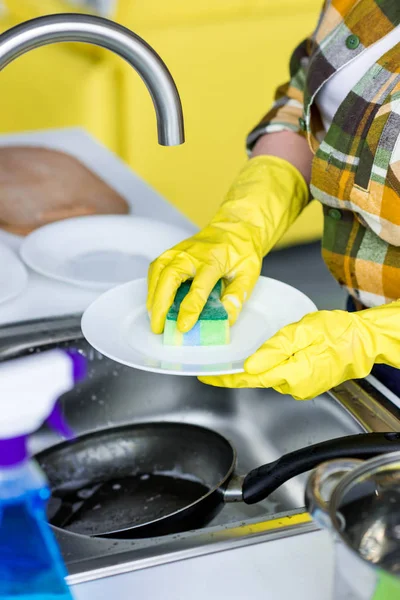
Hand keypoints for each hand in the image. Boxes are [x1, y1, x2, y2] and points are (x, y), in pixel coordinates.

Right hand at [147, 224, 262, 333]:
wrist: (235, 226)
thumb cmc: (242, 251)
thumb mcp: (249, 273)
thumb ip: (237, 296)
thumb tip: (226, 319)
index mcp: (213, 260)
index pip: (198, 288)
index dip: (190, 309)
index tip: (183, 327)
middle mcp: (192, 254)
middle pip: (169, 278)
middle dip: (160, 304)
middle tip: (158, 327)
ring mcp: (179, 250)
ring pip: (158, 272)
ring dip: (153, 296)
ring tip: (153, 318)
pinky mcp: (172, 252)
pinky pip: (156, 269)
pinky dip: (152, 286)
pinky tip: (154, 301)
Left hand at [199, 309, 379, 399]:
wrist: (363, 342)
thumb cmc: (337, 333)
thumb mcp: (302, 332)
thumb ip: (275, 350)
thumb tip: (250, 367)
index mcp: (291, 374)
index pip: (249, 379)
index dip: (225, 378)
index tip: (206, 376)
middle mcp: (294, 386)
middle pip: (256, 379)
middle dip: (236, 373)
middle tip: (215, 364)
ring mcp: (300, 388)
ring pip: (268, 377)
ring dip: (255, 368)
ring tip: (243, 356)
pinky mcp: (305, 383)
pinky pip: (280, 376)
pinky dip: (270, 368)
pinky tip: (267, 357)